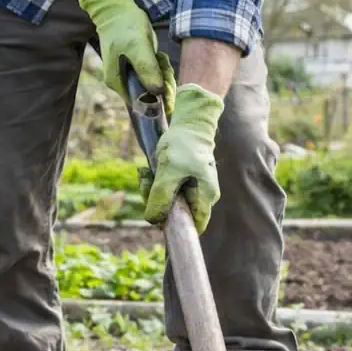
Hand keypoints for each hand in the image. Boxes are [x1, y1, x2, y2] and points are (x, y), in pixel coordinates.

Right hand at [76, 0, 175, 114]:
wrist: (116, 9)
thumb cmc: (125, 26)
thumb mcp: (138, 46)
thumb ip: (146, 69)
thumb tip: (157, 92)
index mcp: (117, 83)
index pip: (142, 104)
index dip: (158, 99)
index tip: (168, 85)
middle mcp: (120, 83)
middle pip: (148, 96)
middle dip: (161, 84)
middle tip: (164, 65)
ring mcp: (127, 76)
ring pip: (151, 85)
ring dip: (161, 74)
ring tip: (160, 58)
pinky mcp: (134, 68)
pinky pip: (151, 75)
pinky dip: (158, 67)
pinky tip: (158, 56)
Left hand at [146, 84, 223, 232]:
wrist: (188, 124)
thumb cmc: (183, 145)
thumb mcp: (169, 171)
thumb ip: (161, 197)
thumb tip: (153, 220)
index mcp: (206, 197)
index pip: (195, 225)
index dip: (176, 227)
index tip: (158, 218)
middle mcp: (202, 196)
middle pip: (177, 215)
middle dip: (157, 203)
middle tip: (146, 183)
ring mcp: (192, 190)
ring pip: (168, 203)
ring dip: (151, 191)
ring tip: (145, 173)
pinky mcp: (182, 183)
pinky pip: (165, 191)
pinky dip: (154, 184)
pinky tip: (147, 171)